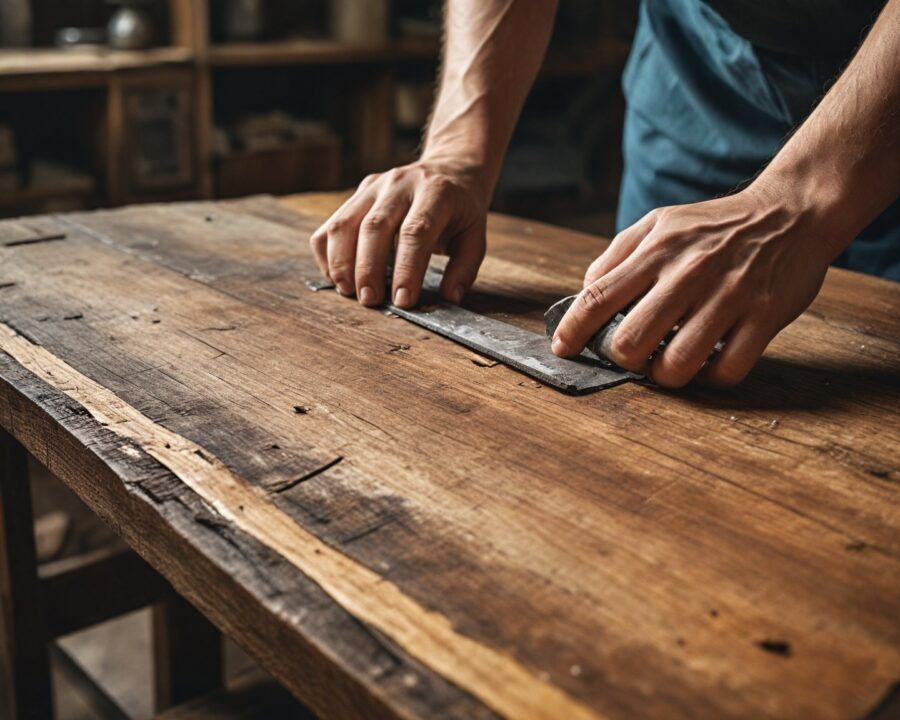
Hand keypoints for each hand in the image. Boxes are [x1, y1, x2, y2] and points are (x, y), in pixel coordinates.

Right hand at [310, 159, 488, 307]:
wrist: (449, 167)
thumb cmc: (461, 209)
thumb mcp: (475, 235)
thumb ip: (464, 269)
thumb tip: (448, 300)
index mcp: (436, 193)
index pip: (415, 232)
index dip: (407, 269)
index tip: (403, 301)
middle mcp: (400, 184)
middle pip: (374, 227)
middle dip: (368, 269)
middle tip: (370, 301)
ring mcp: (374, 187)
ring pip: (345, 224)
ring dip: (342, 263)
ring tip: (349, 292)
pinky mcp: (357, 194)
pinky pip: (331, 225)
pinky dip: (328, 254)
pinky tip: (339, 276)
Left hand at [550, 186, 840, 387]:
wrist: (793, 211)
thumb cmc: (715, 225)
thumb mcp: (660, 223)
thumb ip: (618, 256)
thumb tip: (585, 294)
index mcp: (658, 250)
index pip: (598, 297)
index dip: (572, 331)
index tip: (563, 349)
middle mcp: (690, 273)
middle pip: (631, 342)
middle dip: (622, 359)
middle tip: (632, 355)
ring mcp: (729, 297)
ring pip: (678, 364)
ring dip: (664, 376)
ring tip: (667, 364)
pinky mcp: (765, 317)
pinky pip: (727, 371)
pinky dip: (710, 379)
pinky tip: (706, 365)